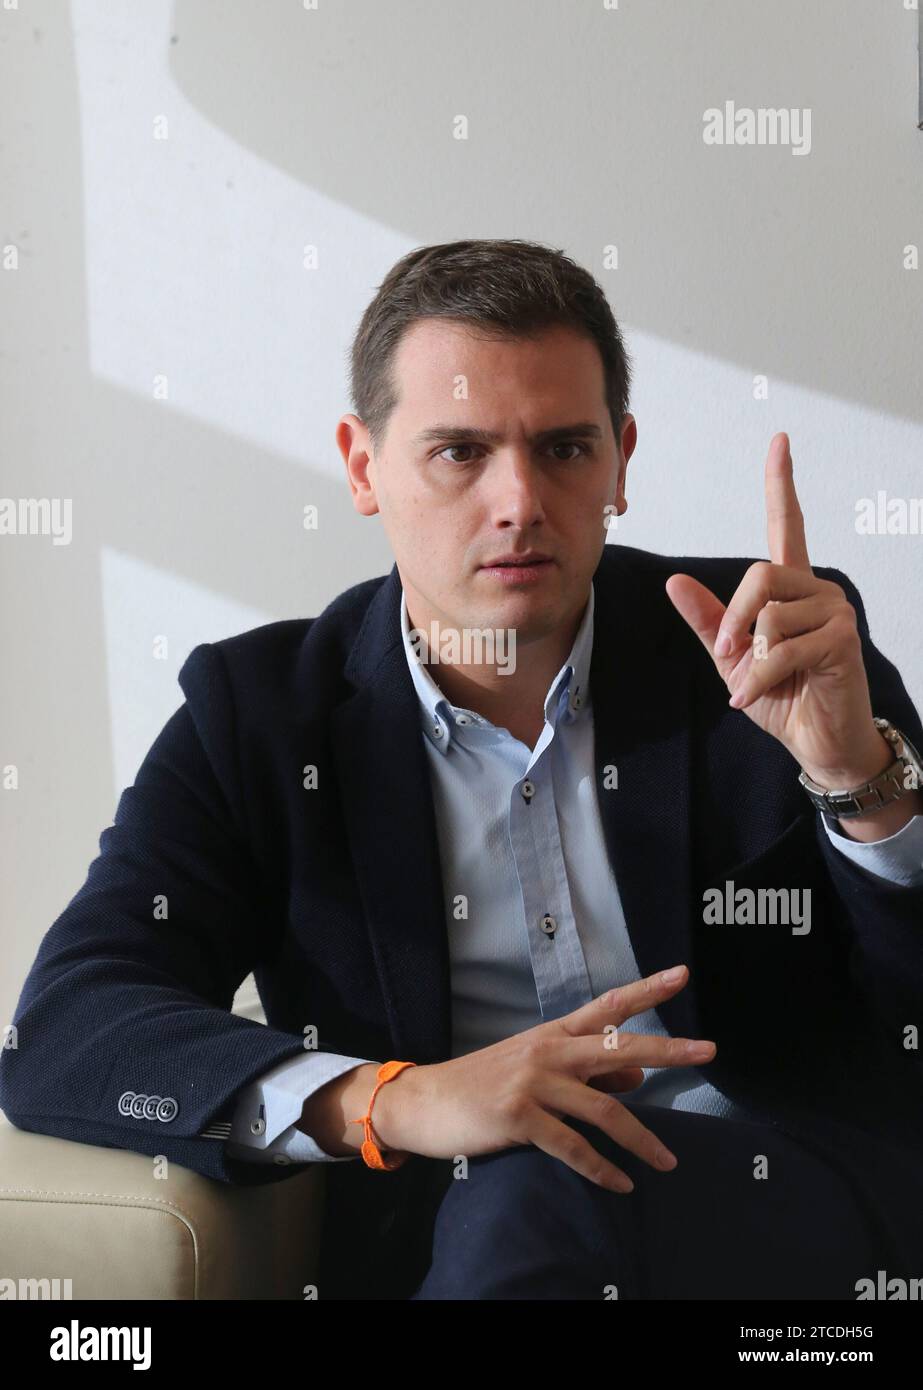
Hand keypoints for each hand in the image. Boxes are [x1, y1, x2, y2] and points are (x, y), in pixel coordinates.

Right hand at [372, 964, 715, 1192]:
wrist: (423, 1102)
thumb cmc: (482, 1086)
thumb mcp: (534, 1069)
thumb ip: (585, 1072)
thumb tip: (636, 1077)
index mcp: (553, 1034)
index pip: (608, 1005)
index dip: (647, 989)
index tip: (682, 974)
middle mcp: (548, 1051)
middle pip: (619, 1046)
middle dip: (669, 1050)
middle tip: (709, 1051)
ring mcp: (534, 1083)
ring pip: (604, 1110)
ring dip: (642, 1140)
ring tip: (668, 1162)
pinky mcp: (519, 1117)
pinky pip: (573, 1147)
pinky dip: (602, 1170)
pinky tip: (621, 1185)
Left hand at [664, 432, 892, 790]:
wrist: (817, 741)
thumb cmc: (782, 696)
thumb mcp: (731, 657)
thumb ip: (707, 620)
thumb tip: (674, 581)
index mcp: (790, 589)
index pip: (786, 524)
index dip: (781, 483)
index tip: (780, 442)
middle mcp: (816, 589)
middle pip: (760, 575)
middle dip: (732, 618)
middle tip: (725, 655)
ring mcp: (834, 610)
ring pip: (770, 614)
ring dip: (749, 657)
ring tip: (752, 684)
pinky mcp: (843, 637)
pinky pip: (783, 647)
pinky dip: (760, 677)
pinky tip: (754, 696)